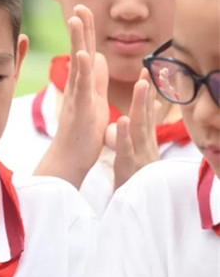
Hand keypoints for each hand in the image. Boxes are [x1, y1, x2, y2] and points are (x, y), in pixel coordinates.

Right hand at [35, 4, 108, 187]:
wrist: (69, 158)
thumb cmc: (81, 132)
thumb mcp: (94, 99)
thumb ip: (96, 78)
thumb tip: (98, 56)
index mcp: (84, 83)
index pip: (85, 51)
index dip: (86, 31)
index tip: (84, 10)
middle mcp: (78, 86)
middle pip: (81, 51)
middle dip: (81, 28)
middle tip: (79, 6)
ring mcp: (78, 96)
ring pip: (79, 64)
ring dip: (79, 41)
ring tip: (77, 19)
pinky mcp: (82, 108)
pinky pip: (83, 86)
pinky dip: (84, 69)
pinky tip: (84, 53)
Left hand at [113, 69, 158, 189]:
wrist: (134, 205)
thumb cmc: (135, 176)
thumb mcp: (142, 150)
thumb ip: (146, 128)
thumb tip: (155, 106)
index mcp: (144, 139)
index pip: (145, 112)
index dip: (147, 92)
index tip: (146, 71)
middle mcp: (144, 144)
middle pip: (145, 115)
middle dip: (146, 93)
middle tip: (146, 71)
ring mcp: (138, 154)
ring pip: (139, 127)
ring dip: (140, 106)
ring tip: (140, 86)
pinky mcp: (129, 167)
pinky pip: (126, 149)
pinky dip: (124, 134)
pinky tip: (122, 119)